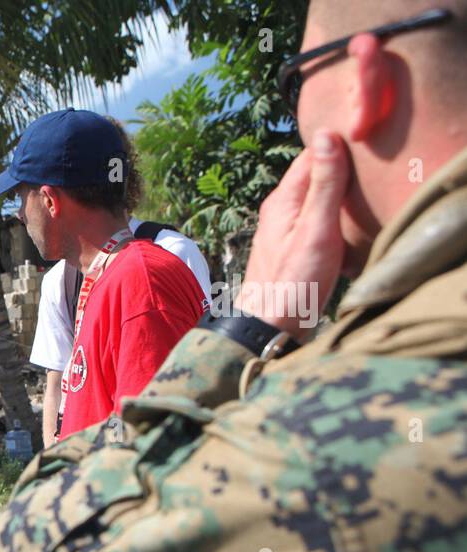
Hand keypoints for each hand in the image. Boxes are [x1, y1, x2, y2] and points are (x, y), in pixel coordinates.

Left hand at [234, 129, 350, 337]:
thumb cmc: (293, 283)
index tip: (368, 154)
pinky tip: (345, 232)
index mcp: (283, 198)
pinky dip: (332, 220)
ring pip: (317, 199)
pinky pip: (316, 221)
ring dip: (339, 198)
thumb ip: (324, 185)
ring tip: (360, 205)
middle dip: (343, 173)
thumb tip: (327, 135)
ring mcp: (283, 228)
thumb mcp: (316, 230)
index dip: (342, 147)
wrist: (268, 328)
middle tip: (370, 181)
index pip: (314, 153)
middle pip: (316, 175)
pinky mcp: (291, 247)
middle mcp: (278, 209)